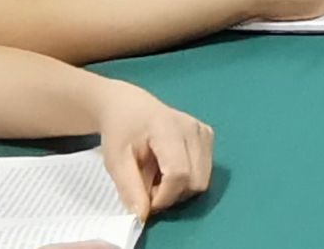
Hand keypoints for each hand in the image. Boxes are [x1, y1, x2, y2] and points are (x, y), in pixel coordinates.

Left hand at [91, 80, 212, 220]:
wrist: (130, 107)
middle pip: (196, 181)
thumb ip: (129, 188)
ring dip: (180, 189)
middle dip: (172, 195)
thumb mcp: (115, 161)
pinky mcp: (208, 136)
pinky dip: (187, 180)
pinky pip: (204, 171)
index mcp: (169, 129)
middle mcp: (194, 129)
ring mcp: (204, 131)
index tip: (144, 203)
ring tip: (158, 179)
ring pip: (202, 179)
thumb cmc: (121, 132)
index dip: (163, 197)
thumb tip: (142, 217)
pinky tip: (169, 170)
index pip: (179, 173)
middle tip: (149, 190)